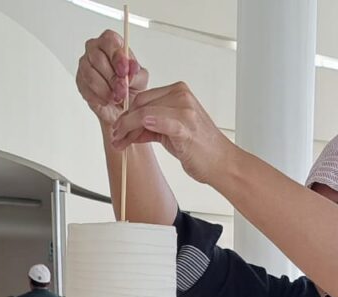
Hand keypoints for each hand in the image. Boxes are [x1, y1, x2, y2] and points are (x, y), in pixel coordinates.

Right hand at [76, 30, 148, 126]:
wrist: (123, 106)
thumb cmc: (131, 87)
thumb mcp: (140, 79)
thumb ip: (137, 73)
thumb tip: (132, 68)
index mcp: (111, 43)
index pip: (109, 42)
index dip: (117, 57)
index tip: (124, 71)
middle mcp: (95, 49)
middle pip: (98, 58)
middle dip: (112, 77)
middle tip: (122, 90)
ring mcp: (85, 64)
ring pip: (90, 74)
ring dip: (105, 89)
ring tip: (116, 98)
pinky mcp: (80, 80)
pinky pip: (86, 87)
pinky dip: (98, 97)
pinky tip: (107, 101)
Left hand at [110, 81, 231, 183]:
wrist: (221, 163)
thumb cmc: (200, 149)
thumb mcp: (171, 134)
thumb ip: (151, 127)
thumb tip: (129, 130)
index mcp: (178, 92)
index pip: (144, 98)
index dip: (127, 114)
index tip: (118, 129)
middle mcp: (181, 96)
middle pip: (140, 103)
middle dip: (124, 122)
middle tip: (116, 138)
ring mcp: (184, 109)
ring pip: (143, 113)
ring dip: (127, 129)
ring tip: (120, 142)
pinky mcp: (185, 126)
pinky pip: (157, 121)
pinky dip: (143, 126)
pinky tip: (133, 134)